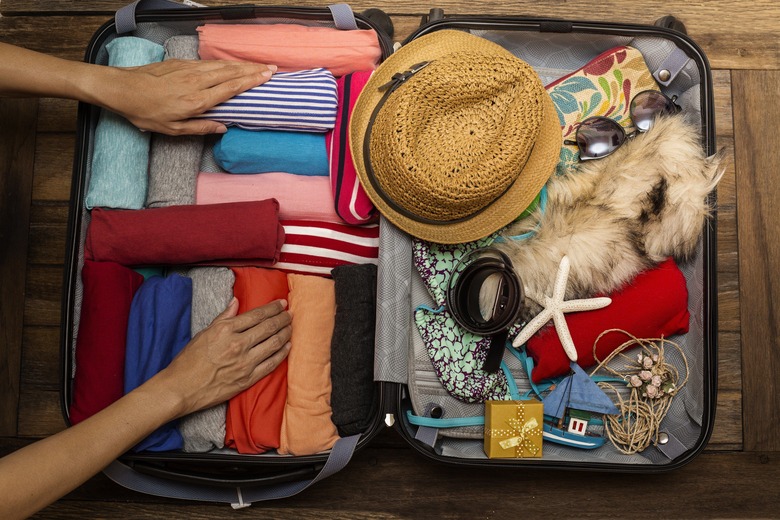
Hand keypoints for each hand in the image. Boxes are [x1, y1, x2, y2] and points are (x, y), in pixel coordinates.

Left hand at [102, 59, 275, 134]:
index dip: (250, 81)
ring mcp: (188, 69)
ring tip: (257, 65)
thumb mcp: (174, 129)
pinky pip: (208, 63)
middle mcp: (196, 81)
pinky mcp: (180, 63)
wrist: (121, 89)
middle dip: (252, 70)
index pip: (231, 88)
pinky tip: (231, 64)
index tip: (266, 77)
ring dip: (241, 64)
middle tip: (271, 68)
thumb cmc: (146, 112)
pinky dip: (224, 63)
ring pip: (221, 65)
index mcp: (197, 100)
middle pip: (231, 73)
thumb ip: (200, 128)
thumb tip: (222, 127)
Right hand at [157, 298, 291, 416]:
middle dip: (283, 318)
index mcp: (226, 330)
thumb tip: (236, 302)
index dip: (273, 308)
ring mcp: (245, 362)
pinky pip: (271, 364)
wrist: (181, 389)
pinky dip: (282, 353)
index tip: (282, 303)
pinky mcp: (248, 379)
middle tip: (290, 314)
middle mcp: (238, 344)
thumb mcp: (203, 333)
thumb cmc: (188, 361)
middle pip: (269, 327)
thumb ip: (223, 317)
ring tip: (291, 327)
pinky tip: (287, 346)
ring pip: (273, 343)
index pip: (257, 315)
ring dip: (285, 333)